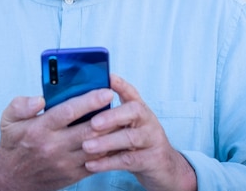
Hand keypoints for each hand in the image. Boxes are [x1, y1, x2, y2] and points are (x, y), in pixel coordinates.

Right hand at [0, 88, 113, 190]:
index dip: (89, 101)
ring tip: (124, 119)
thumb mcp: (8, 120)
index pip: (68, 112)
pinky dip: (109, 150)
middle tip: (123, 103)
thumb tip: (39, 99)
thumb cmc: (14, 144)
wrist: (12, 179)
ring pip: (96, 147)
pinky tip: (116, 138)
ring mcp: (65, 162)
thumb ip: (21, 105)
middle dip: (108, 116)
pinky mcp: (73, 174)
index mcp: (39, 129)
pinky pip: (97, 163)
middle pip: (87, 130)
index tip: (106, 91)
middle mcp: (54, 146)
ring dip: (112, 134)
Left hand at [82, 74, 197, 190]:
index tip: (108, 77)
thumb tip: (81, 105)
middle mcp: (148, 120)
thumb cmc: (137, 143)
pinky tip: (91, 165)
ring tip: (86, 146)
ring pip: (130, 138)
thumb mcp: (127, 126)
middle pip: (134, 111)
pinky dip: (108, 163)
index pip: (131, 92)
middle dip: (112, 116)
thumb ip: (111, 116)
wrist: (164, 168)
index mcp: (139, 110)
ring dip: (106, 142)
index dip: (120, 84)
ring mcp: (152, 139)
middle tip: (93, 123)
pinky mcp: (152, 160)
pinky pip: (129, 160)